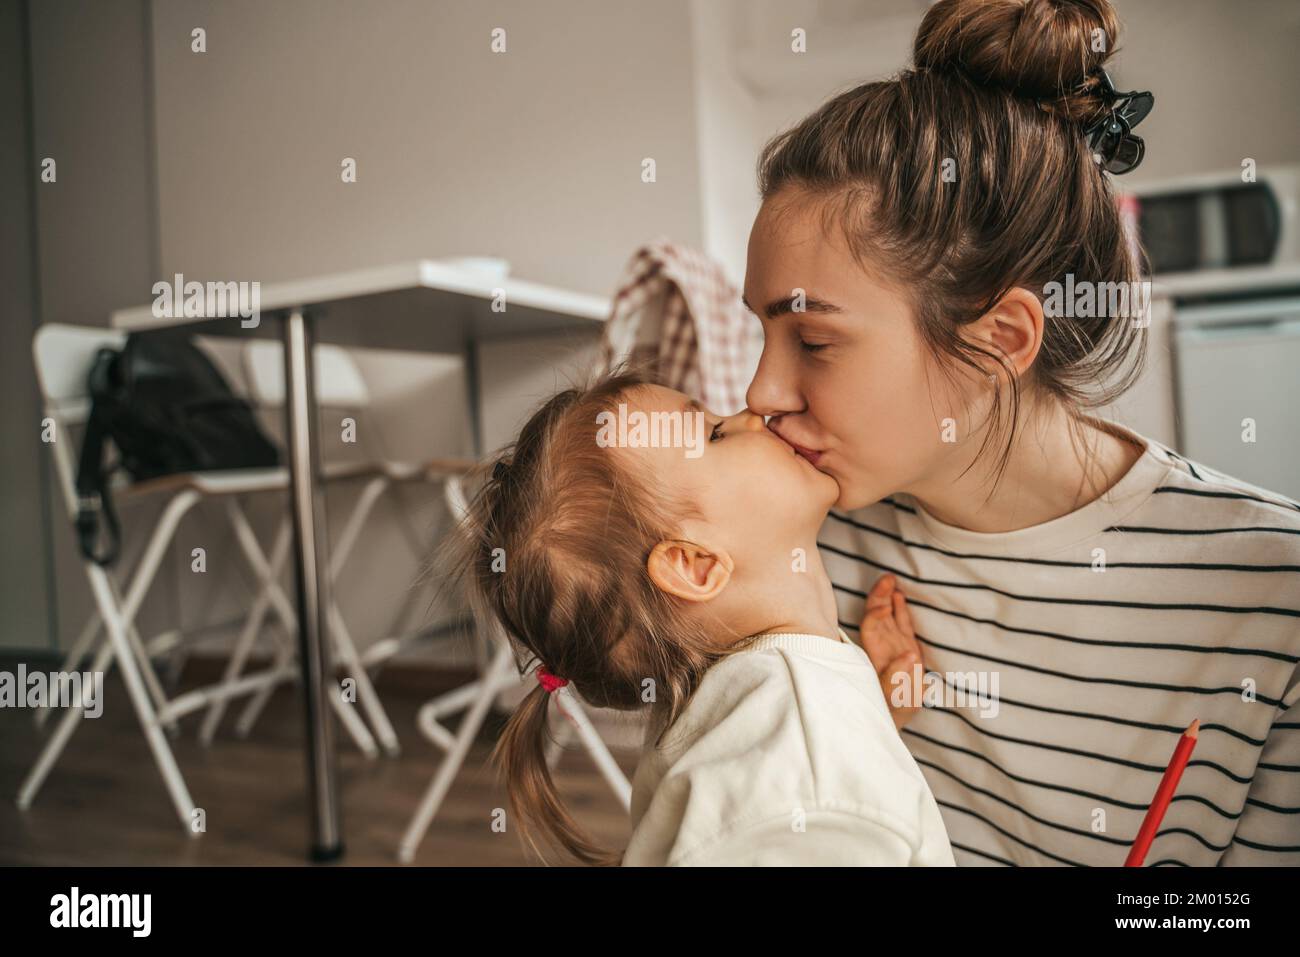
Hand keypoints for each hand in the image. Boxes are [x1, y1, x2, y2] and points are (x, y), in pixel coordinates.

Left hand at [857, 574, 923, 729]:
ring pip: (888, 617)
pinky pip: (902, 624)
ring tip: (891, 580)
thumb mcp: (894, 701)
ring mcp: (893, 646)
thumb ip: (897, 680)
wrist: (894, 720)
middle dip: (879, 597)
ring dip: (888, 598)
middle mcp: (882, 648)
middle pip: (876, 616)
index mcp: (875, 656)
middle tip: (887, 579)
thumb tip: (910, 656)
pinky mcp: (906, 648)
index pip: (871, 629)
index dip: (876, 616)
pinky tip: (899, 595)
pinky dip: (901, 610)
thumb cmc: (890, 712)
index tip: (884, 608)